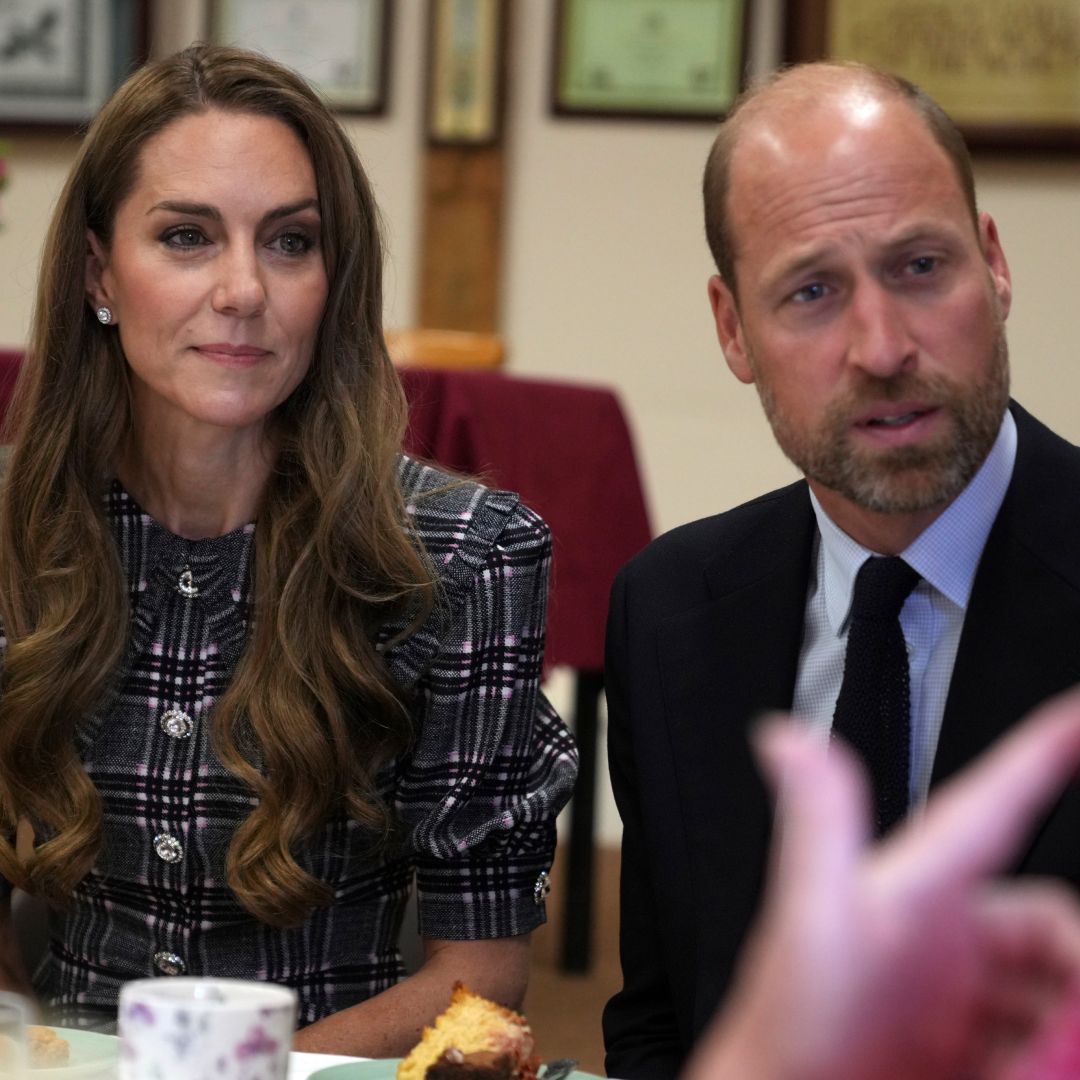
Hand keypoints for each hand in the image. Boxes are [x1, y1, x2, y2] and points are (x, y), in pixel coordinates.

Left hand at [685, 686, 1079, 1079]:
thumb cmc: (793, 1016)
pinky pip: (1041, 1048)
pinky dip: (1047, 1060)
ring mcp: (961, 998)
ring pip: (1056, 995)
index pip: (997, 804)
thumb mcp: (814, 915)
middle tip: (1066, 1033)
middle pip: (1056, 927)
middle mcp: (947, 936)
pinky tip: (1020, 1072)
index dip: (1044, 750)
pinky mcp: (969, 1051)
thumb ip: (818, 826)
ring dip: (1062, 1031)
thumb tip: (780, 731)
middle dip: (1077, 973)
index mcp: (922, 888)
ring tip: (1020, 1063)